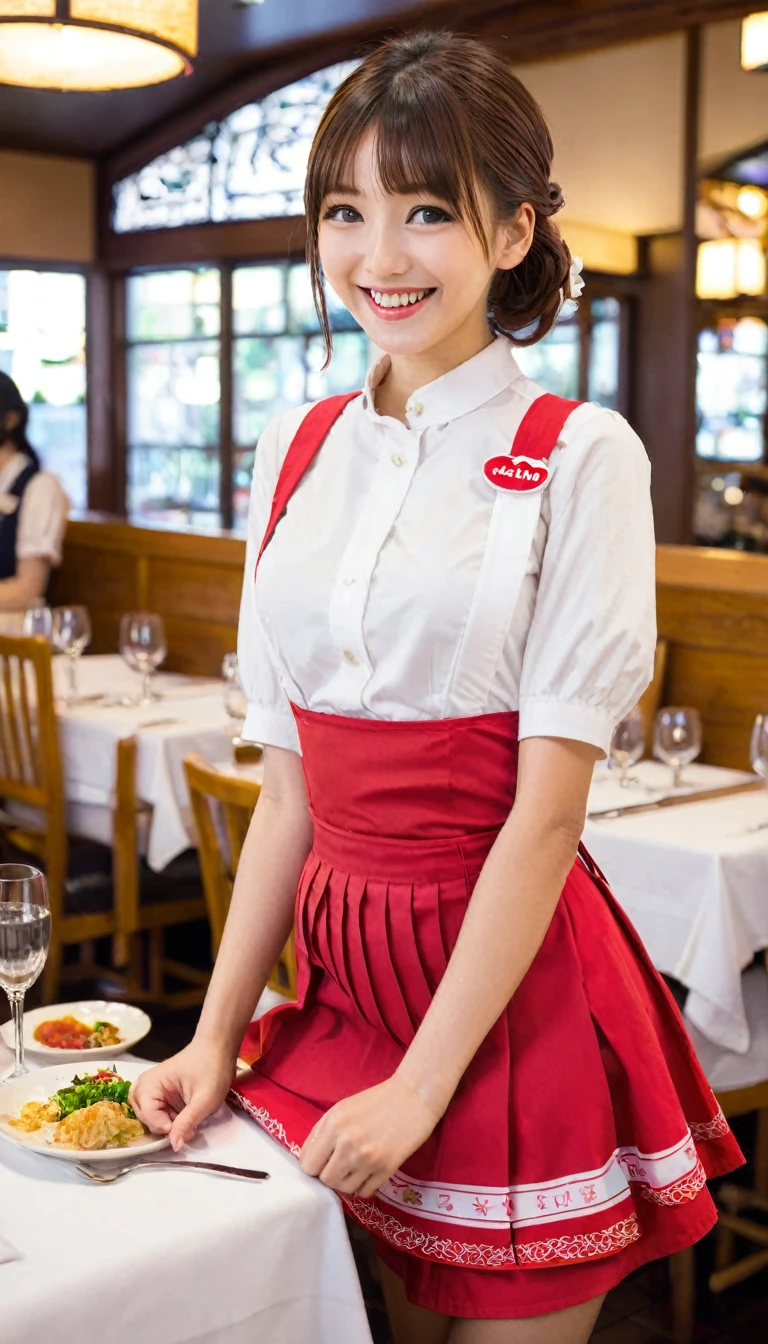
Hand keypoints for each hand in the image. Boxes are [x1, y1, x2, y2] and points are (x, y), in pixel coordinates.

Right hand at [129, 1038, 236, 1151]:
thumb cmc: (212, 1069)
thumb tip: (174, 1146)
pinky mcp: (159, 1091)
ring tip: (180, 1119)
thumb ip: (187, 1123)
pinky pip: (154, 1110)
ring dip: (162, 1122)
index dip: (165, 1127)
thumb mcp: (204, 1100)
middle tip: (184, 1123)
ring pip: (146, 1115)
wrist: (219, 1048)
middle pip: (143, 1117)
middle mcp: (145, 1084)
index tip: (186, 1129)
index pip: (148, 1116)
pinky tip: (180, 1114)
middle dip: (162, 1125)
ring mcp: (151, 1087)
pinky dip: (165, 1117)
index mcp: (151, 1083)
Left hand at [299, 1076, 440, 1198]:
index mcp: (333, 1124)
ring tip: (356, 1166)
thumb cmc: (376, 1100)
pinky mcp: (386, 1169)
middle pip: (325, 1180)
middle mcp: (348, 1144)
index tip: (322, 1161)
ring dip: (347, 1181)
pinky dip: (363, 1185)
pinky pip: (364, 1192)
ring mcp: (368, 1159)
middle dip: (330, 1174)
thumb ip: (321, 1133)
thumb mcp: (341, 1108)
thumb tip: (307, 1161)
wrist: (414, 1096)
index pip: (308, 1165)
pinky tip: (369, 1171)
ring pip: (344, 1189)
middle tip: (340, 1163)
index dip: (314, 1165)